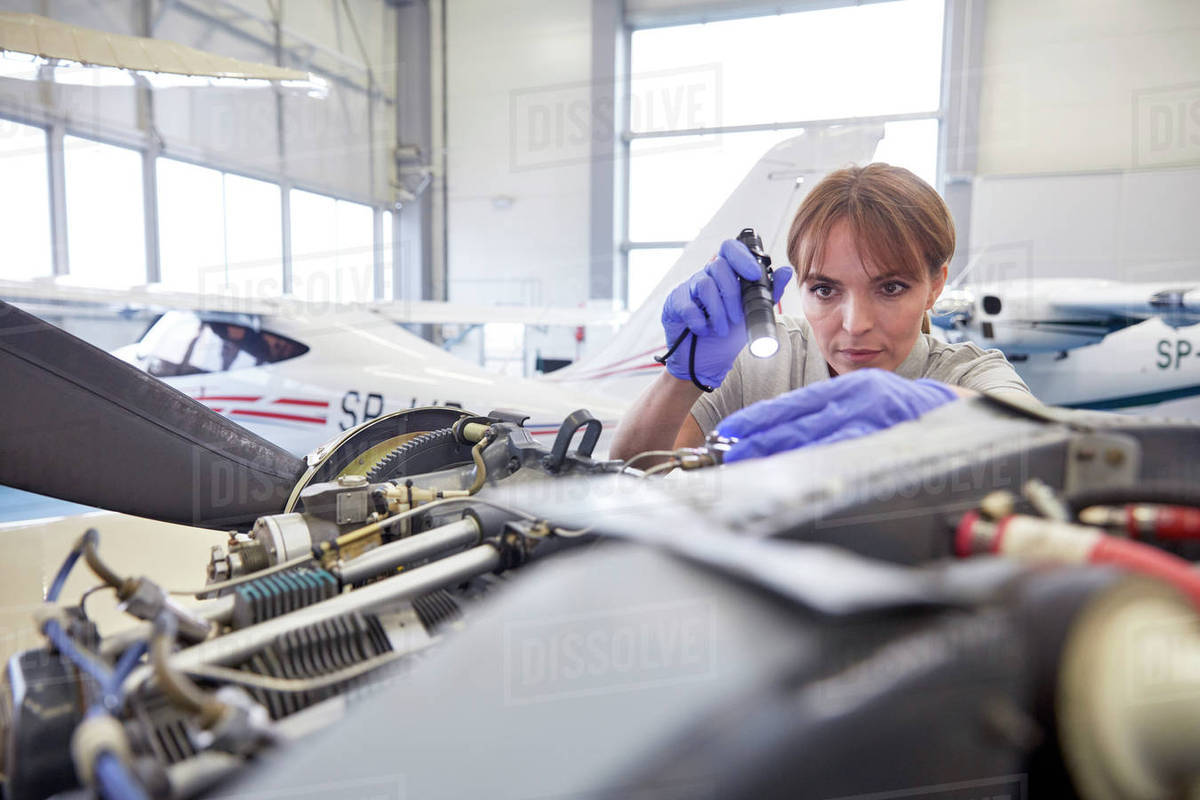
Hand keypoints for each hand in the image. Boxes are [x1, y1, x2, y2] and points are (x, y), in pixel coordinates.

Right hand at [661, 239, 792, 387]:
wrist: (707, 362)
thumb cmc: (728, 336)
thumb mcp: (753, 314)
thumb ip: (769, 292)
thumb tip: (786, 271)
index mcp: (726, 274)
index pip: (730, 248)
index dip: (742, 257)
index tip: (754, 275)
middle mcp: (706, 276)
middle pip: (719, 266)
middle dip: (732, 295)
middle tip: (736, 317)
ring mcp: (688, 288)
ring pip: (704, 284)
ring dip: (718, 311)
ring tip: (722, 329)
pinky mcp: (674, 304)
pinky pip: (687, 305)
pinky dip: (699, 321)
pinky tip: (703, 330)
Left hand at [715, 368, 957, 461]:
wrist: (966, 417)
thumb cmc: (913, 418)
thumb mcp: (869, 408)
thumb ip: (833, 421)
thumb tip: (788, 443)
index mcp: (851, 387)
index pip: (795, 402)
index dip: (760, 418)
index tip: (733, 431)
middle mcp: (859, 395)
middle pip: (798, 418)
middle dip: (759, 437)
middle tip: (730, 451)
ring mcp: (876, 414)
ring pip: (817, 433)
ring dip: (780, 450)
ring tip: (751, 463)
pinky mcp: (891, 433)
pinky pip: (849, 447)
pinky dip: (822, 458)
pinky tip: (798, 469)